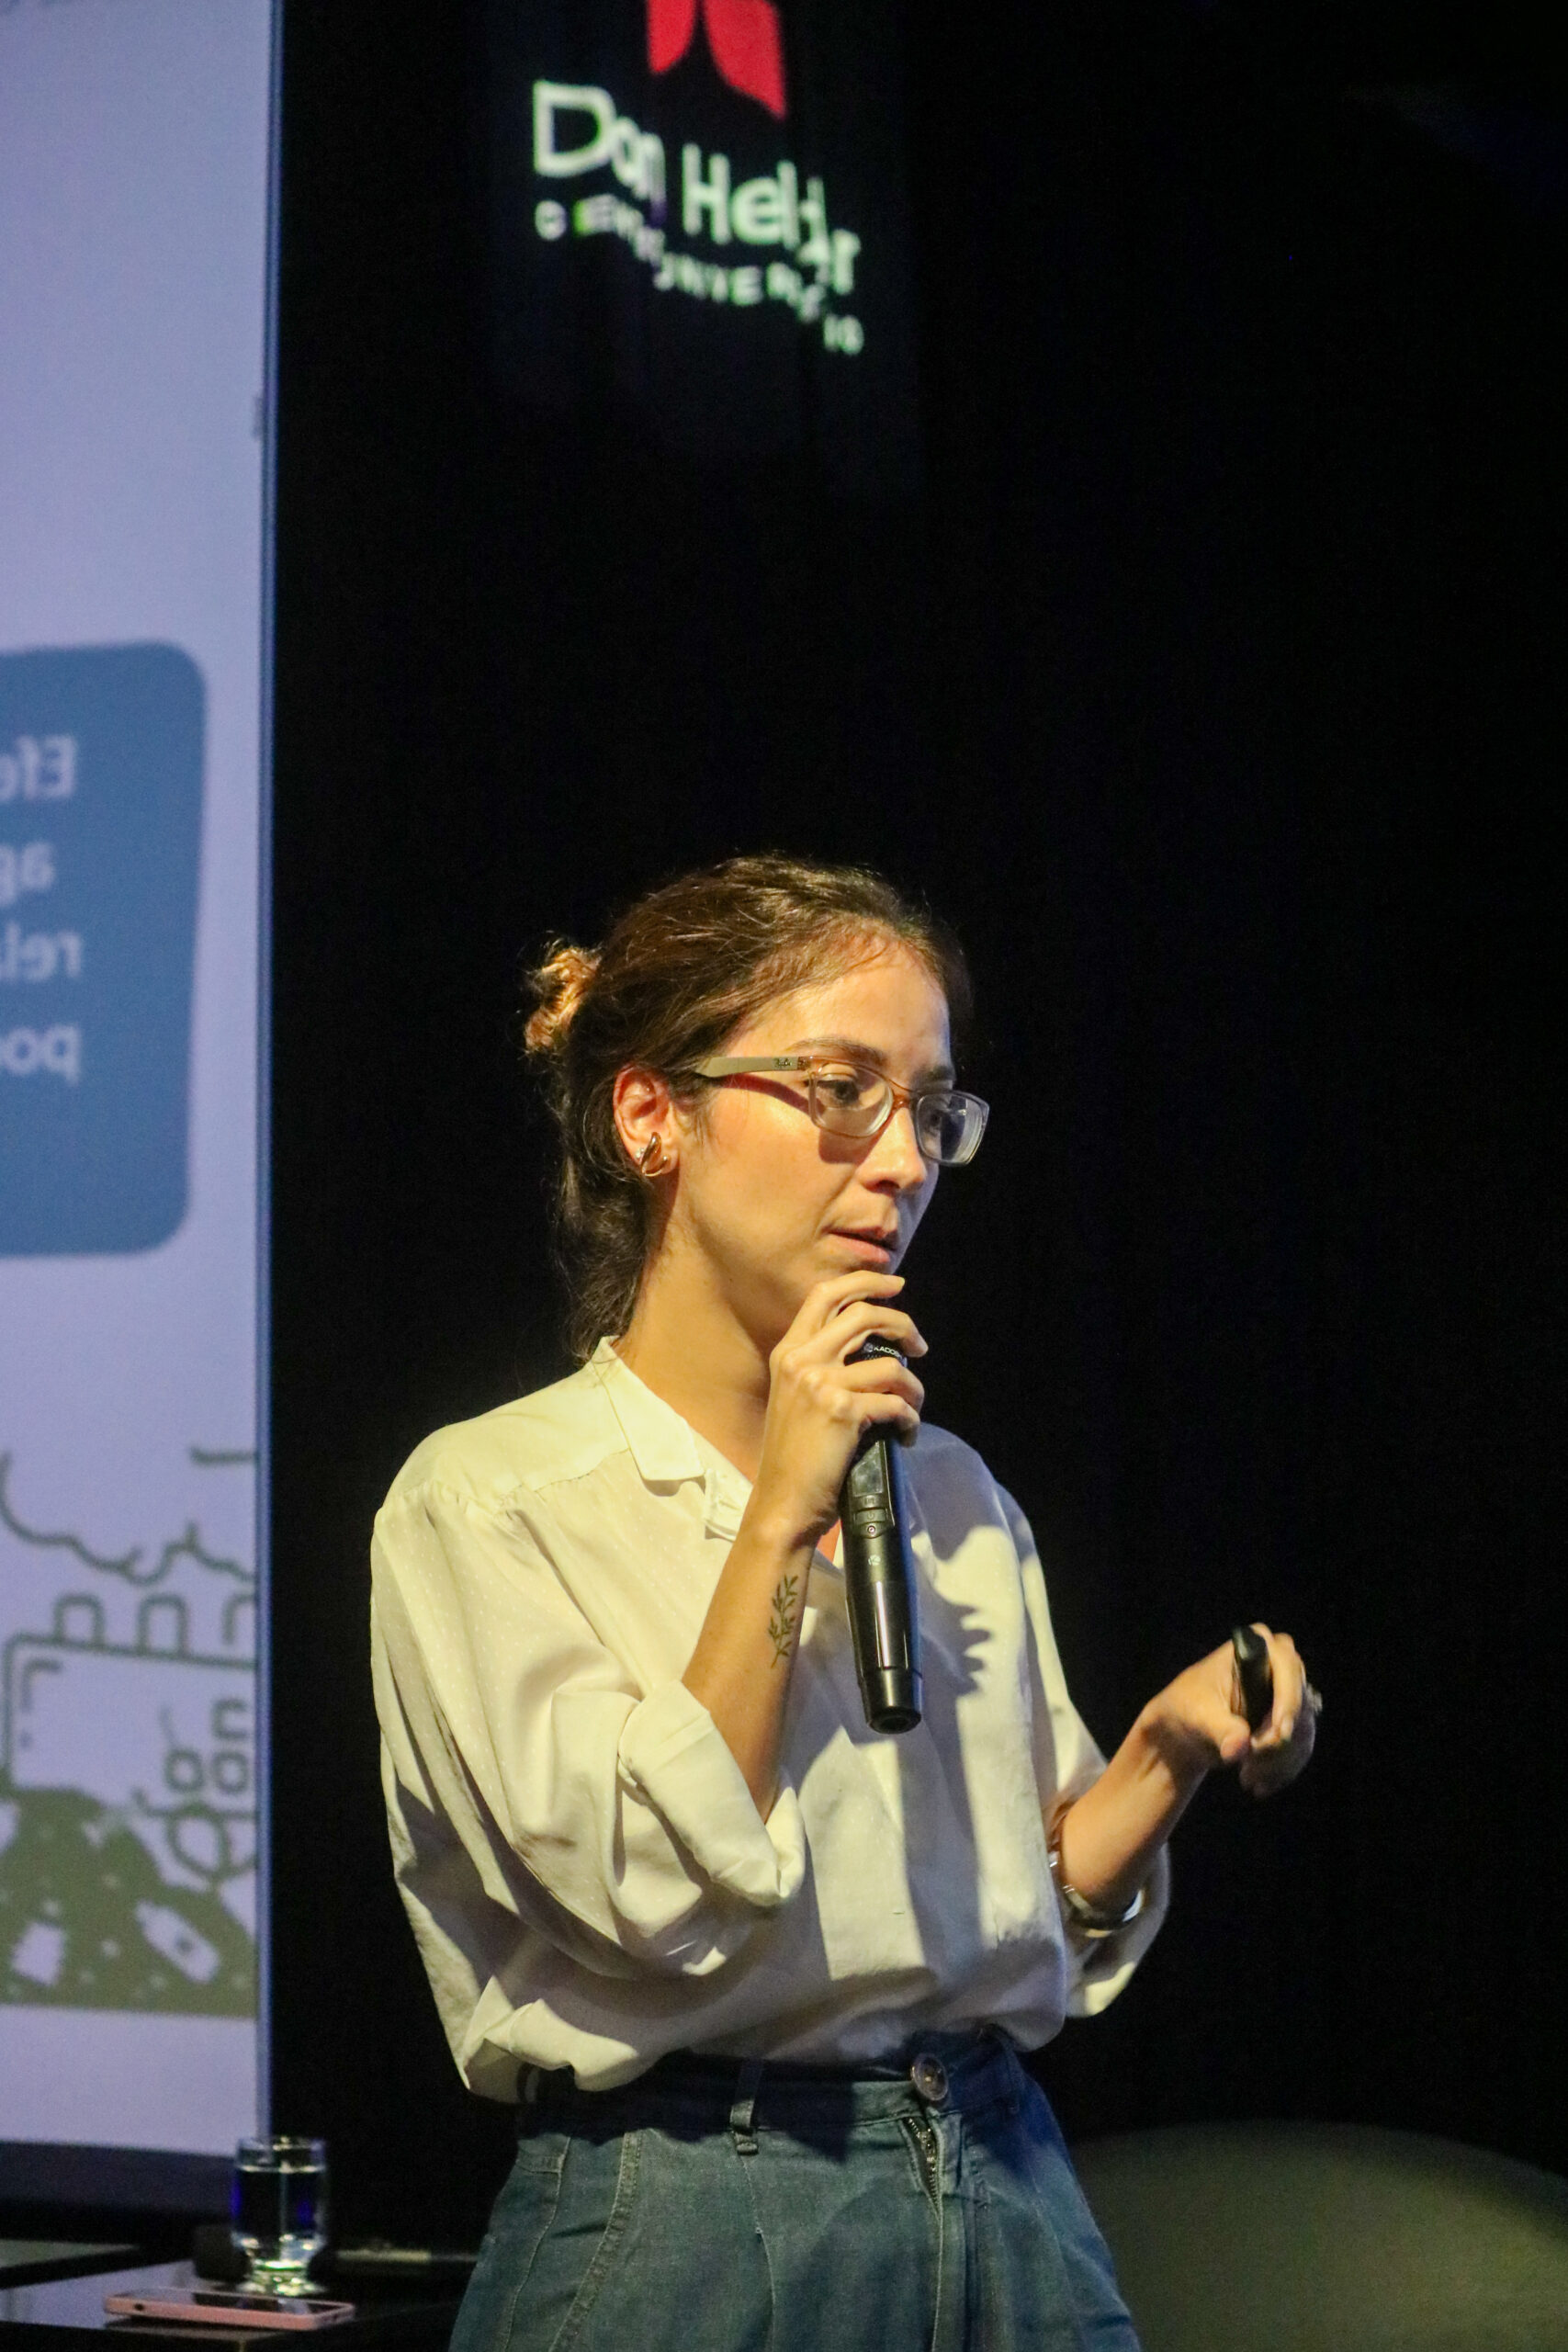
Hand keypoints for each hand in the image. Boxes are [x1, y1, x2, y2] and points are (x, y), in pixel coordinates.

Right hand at [750, 1273, 926, 1548]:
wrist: (782, 1502)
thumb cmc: (794, 1457)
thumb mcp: (795, 1398)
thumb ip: (821, 1367)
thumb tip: (870, 1349)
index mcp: (787, 1352)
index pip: (824, 1295)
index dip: (864, 1282)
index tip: (895, 1286)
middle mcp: (801, 1360)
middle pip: (863, 1314)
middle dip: (902, 1323)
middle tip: (919, 1345)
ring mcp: (821, 1384)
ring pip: (888, 1364)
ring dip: (913, 1385)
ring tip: (914, 1404)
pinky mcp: (842, 1412)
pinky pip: (895, 1403)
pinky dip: (910, 1418)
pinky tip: (906, 1433)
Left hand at [1142, 1624, 1317, 1800]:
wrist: (1184, 1731)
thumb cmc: (1186, 1709)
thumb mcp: (1198, 1716)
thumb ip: (1219, 1729)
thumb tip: (1239, 1747)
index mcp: (1254, 1645)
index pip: (1287, 1666)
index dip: (1287, 1701)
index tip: (1278, 1735)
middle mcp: (1279, 1664)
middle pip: (1300, 1703)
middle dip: (1277, 1741)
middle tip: (1249, 1764)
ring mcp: (1288, 1692)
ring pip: (1302, 1730)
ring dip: (1279, 1761)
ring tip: (1247, 1779)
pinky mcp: (1290, 1719)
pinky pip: (1300, 1746)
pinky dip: (1283, 1769)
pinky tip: (1260, 1785)